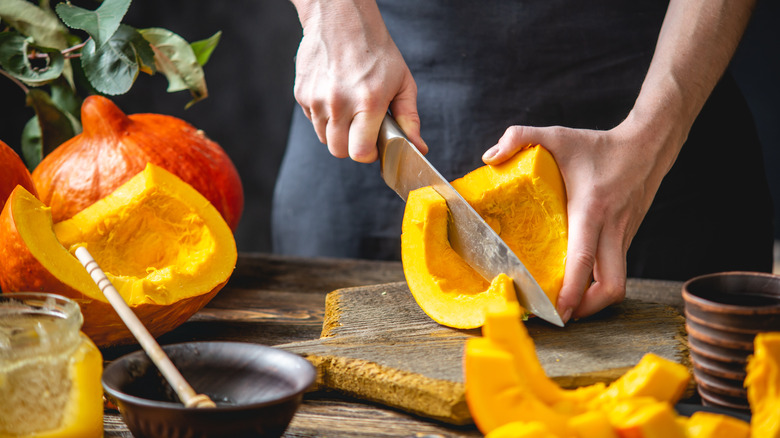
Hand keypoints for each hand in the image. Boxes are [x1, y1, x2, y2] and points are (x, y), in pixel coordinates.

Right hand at [292, 0, 426, 161]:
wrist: (341, 18)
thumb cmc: (376, 50)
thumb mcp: (402, 82)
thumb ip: (409, 118)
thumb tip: (418, 148)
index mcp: (368, 100)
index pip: (360, 152)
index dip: (368, 154)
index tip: (374, 146)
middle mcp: (339, 102)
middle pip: (339, 151)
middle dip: (352, 146)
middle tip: (362, 130)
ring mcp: (317, 98)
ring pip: (324, 138)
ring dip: (337, 132)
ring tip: (349, 109)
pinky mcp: (302, 93)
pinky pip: (312, 120)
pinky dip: (323, 116)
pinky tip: (335, 96)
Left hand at [482, 117, 679, 321]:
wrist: (649, 145)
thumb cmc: (600, 144)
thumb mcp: (557, 135)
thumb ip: (520, 137)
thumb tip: (489, 157)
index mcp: (591, 210)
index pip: (584, 260)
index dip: (573, 291)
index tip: (559, 312)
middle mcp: (611, 229)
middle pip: (611, 285)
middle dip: (587, 308)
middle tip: (561, 315)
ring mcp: (623, 236)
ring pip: (617, 282)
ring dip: (595, 299)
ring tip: (569, 305)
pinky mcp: (628, 237)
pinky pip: (616, 269)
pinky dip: (599, 282)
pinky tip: (580, 281)